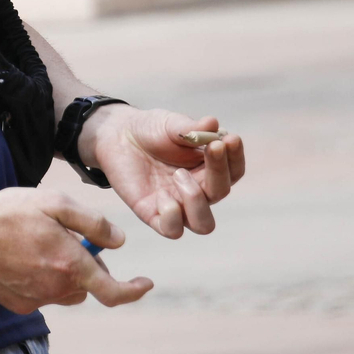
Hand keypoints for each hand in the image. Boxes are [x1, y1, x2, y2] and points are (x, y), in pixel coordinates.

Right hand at [0, 188, 150, 314]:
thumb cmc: (8, 213)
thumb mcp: (54, 203)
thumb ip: (92, 223)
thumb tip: (119, 242)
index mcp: (69, 265)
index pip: (113, 291)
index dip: (134, 290)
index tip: (145, 283)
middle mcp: (56, 288)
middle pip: (88, 284)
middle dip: (87, 264)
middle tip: (68, 237)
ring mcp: (36, 300)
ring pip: (66, 290)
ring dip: (65, 273)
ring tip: (41, 244)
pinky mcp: (19, 305)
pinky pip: (43, 294)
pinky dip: (42, 279)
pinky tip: (22, 258)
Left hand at [84, 107, 244, 237]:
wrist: (118, 136)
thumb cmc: (151, 130)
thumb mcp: (171, 124)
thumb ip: (191, 127)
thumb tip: (214, 124)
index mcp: (208, 168)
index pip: (234, 172)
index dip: (236, 158)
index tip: (230, 138)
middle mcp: (198, 190)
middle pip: (222, 193)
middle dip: (219, 170)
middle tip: (211, 147)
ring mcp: (177, 204)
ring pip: (204, 224)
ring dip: (197, 200)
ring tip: (179, 174)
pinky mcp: (154, 214)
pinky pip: (172, 230)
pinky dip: (172, 215)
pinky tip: (161, 195)